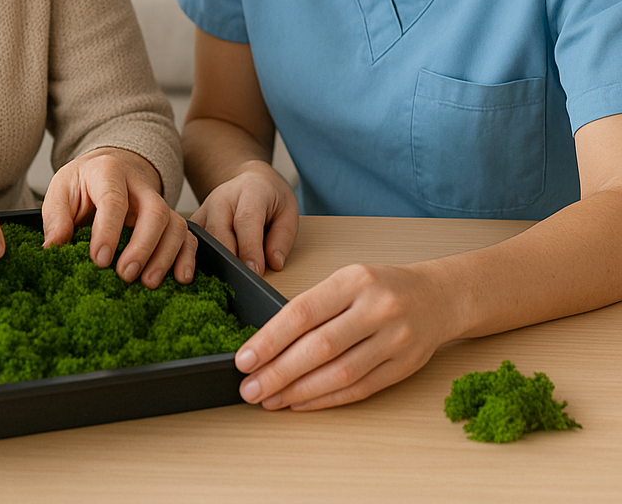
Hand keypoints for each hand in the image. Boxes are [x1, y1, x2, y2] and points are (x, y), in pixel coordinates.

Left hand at [41, 147, 197, 287]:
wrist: (102, 170)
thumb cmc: (81, 184)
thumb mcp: (60, 191)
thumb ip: (56, 218)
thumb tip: (53, 248)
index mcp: (108, 171)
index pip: (114, 201)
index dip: (108, 232)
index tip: (99, 260)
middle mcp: (139, 185)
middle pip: (154, 211)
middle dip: (143, 246)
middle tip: (125, 274)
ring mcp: (158, 201)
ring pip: (174, 225)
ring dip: (165, 256)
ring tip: (148, 283)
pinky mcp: (169, 219)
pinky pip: (187, 235)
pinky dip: (187, 257)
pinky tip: (180, 279)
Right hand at [190, 161, 298, 274]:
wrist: (251, 181)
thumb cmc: (271, 197)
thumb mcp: (288, 212)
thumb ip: (283, 237)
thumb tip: (274, 263)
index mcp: (249, 191)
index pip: (246, 220)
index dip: (250, 248)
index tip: (256, 272)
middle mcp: (222, 198)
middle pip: (219, 231)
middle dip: (230, 260)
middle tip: (243, 282)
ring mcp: (205, 208)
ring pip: (203, 239)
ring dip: (214, 262)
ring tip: (228, 282)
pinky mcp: (195, 220)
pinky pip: (193, 242)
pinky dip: (201, 259)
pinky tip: (213, 273)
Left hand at [234, 261, 449, 409]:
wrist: (439, 297)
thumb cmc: (382, 287)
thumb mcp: (347, 280)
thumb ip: (314, 306)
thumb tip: (268, 343)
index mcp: (353, 280)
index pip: (302, 312)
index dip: (269, 339)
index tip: (244, 358)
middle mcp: (376, 309)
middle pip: (319, 347)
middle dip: (278, 372)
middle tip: (249, 387)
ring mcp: (394, 340)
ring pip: (339, 373)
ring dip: (299, 391)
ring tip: (270, 399)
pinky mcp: (404, 367)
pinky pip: (360, 388)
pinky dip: (327, 399)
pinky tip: (301, 403)